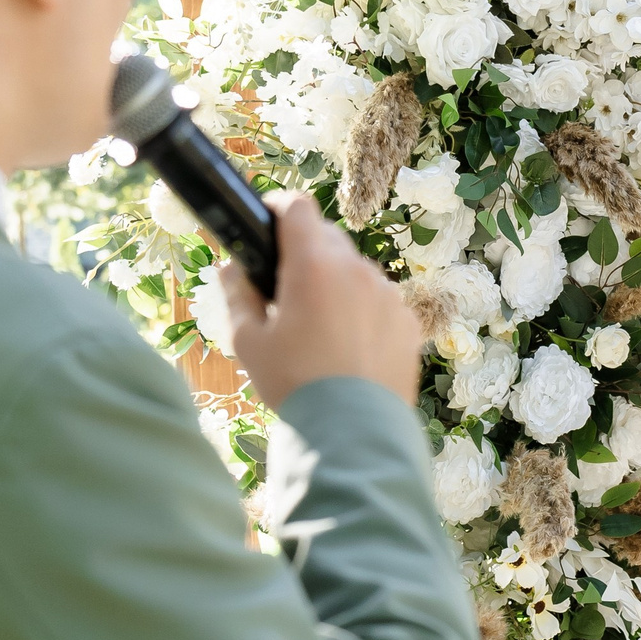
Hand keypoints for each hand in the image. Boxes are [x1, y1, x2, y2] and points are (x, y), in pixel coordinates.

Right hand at [221, 194, 422, 408]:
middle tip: (285, 288)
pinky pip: (379, 301)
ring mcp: (388, 294)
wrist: (353, 432)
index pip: (297, 207)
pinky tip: (348, 345)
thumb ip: (238, 294)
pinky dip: (362, 309)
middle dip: (304, 252)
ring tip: (318, 325)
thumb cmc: (293, 384)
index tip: (266, 223)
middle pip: (327, 237)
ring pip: (355, 270)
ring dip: (336, 282)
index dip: (278, 209)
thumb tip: (231, 267)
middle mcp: (357, 270)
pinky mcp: (408, 321)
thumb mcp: (249, 341)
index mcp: (314, 265)